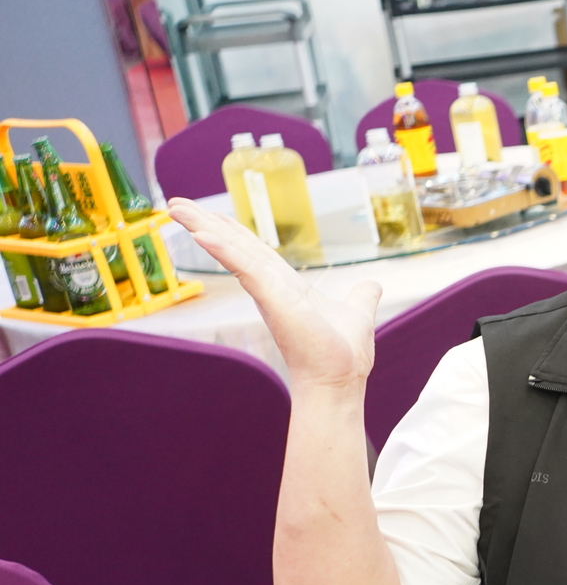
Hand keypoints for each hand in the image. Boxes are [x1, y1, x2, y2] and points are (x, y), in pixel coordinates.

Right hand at [168, 199, 379, 390]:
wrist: (341, 378)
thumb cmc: (343, 354)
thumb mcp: (357, 312)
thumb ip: (362, 297)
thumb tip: (372, 286)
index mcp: (287, 287)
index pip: (256, 251)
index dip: (233, 232)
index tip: (212, 216)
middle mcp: (271, 287)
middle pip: (235, 247)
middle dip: (205, 224)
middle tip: (176, 205)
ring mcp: (269, 292)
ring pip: (232, 251)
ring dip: (204, 228)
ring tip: (176, 208)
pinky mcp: (272, 299)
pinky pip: (244, 268)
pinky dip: (224, 249)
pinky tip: (202, 234)